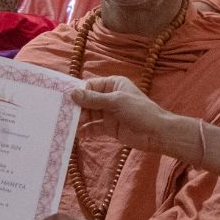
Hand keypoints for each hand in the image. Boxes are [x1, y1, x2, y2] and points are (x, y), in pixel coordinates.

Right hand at [72, 77, 186, 156]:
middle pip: (87, 101)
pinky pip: (94, 127)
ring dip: (80, 120)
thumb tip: (73, 93)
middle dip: (77, 108)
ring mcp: (109, 113)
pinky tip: (78, 134)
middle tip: (64, 115)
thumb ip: (93, 99)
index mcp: (113, 84)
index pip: (90, 85)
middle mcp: (109, 97)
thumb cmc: (139, 111)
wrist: (156, 133)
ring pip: (89, 114)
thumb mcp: (115, 102)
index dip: (78, 92)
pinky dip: (86, 130)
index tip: (64, 99)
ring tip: (69, 126)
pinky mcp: (109, 127)